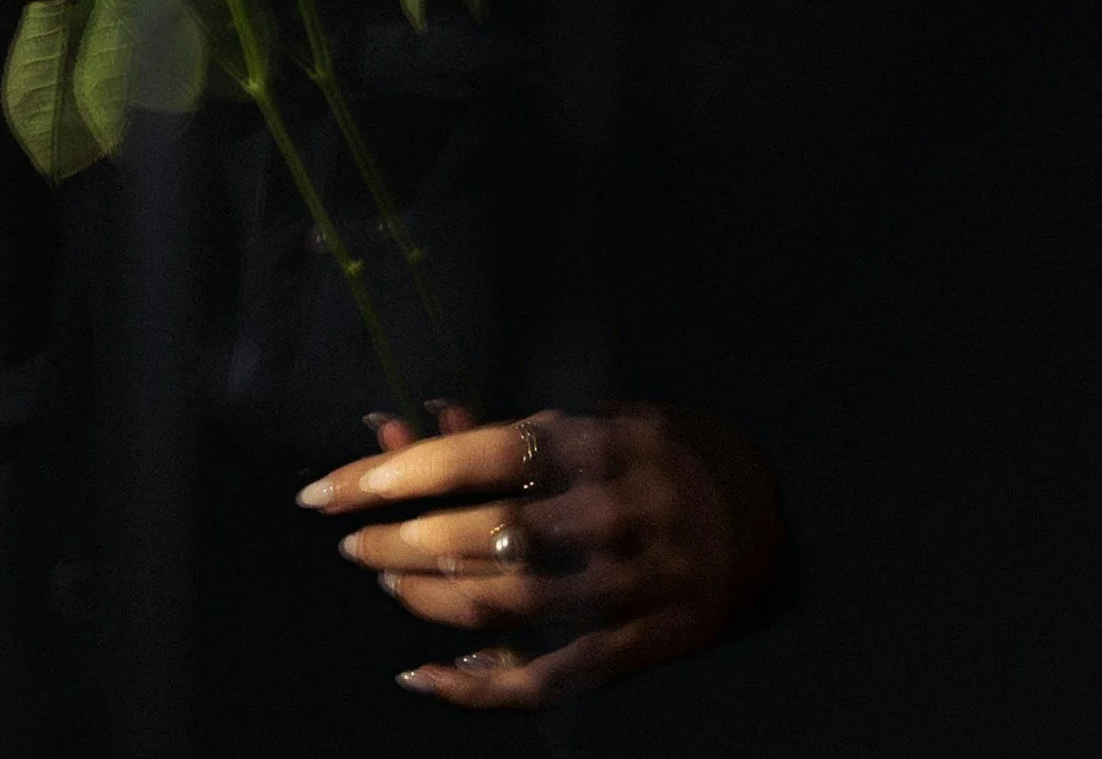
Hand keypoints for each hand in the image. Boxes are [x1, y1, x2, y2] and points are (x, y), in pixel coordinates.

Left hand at [299, 405, 781, 710]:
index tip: (327, 489)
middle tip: (350, 541)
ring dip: (424, 600)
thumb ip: (513, 429)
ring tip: (386, 581)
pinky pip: (544, 679)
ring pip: (498, 605)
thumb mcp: (598, 419)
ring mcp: (620, 584)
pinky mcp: (636, 645)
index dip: (388, 473)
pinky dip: (475, 685)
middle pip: (472, 536)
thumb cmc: (664, 452)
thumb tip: (423, 416)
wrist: (774, 513)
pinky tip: (423, 674)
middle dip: (395, 541)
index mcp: (589, 444)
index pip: (469, 457)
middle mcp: (602, 513)